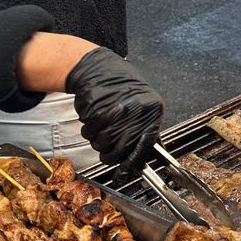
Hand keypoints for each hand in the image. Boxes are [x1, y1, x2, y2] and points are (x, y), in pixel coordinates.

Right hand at [65, 48, 163, 172]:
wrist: (99, 70)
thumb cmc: (122, 89)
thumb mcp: (143, 107)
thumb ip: (145, 130)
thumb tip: (144, 159)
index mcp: (152, 111)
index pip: (145, 145)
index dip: (133, 161)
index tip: (126, 170)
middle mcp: (136, 111)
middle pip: (121, 149)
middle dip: (111, 155)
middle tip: (107, 152)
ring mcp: (116, 109)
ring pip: (103, 143)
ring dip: (98, 142)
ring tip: (100, 130)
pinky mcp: (96, 108)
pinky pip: (89, 133)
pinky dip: (88, 132)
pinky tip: (93, 121)